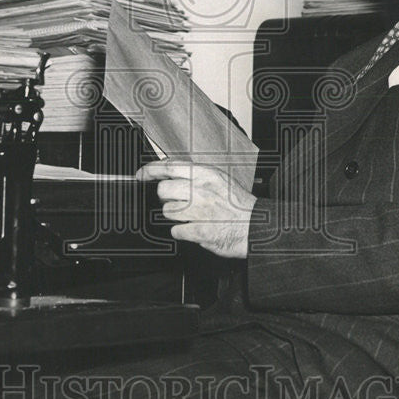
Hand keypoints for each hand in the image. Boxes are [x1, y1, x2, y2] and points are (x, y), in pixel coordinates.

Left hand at [136, 159, 255, 258]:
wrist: (256, 226)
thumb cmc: (239, 204)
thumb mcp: (219, 179)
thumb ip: (195, 175)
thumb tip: (170, 172)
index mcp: (206, 174)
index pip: (169, 167)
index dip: (150, 170)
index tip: (141, 175)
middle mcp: (201, 190)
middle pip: (163, 191)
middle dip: (166, 198)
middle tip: (178, 202)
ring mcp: (199, 211)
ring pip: (167, 212)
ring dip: (176, 216)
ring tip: (193, 216)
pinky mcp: (199, 231)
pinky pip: (176, 231)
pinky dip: (183, 232)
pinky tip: (195, 228)